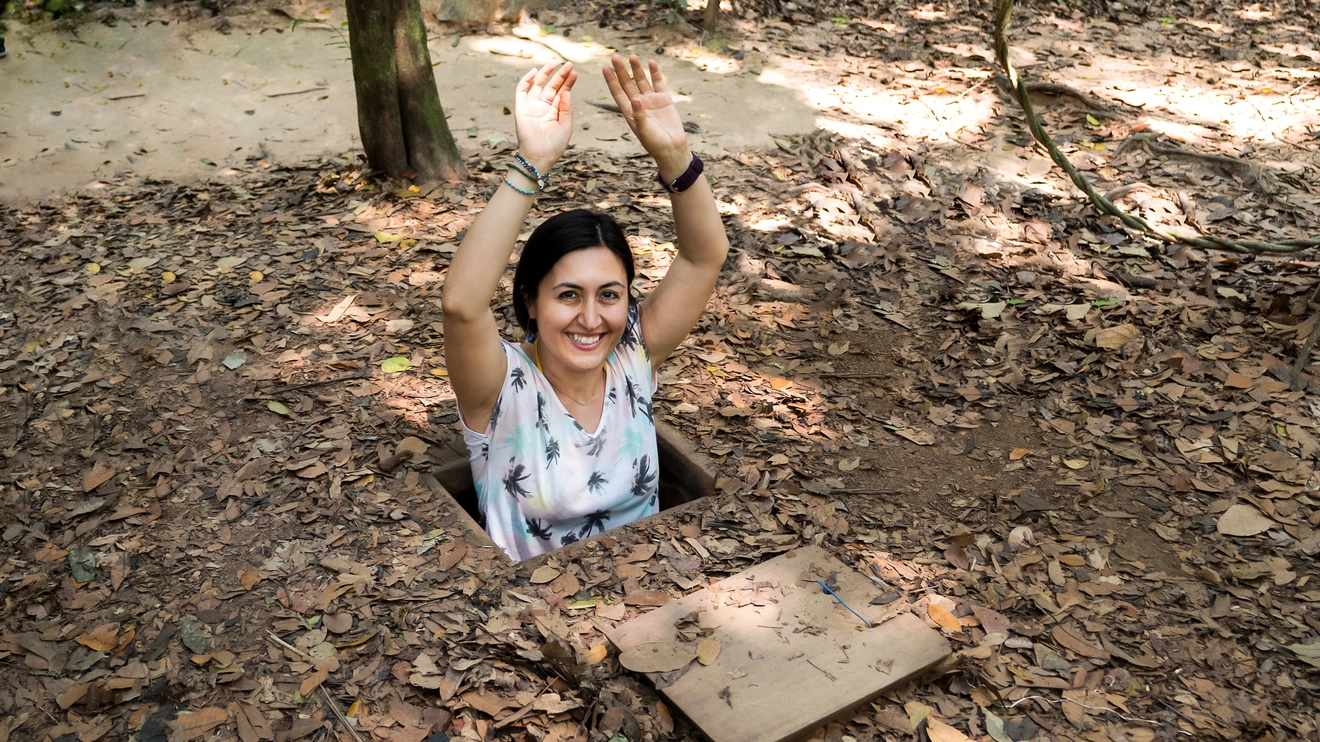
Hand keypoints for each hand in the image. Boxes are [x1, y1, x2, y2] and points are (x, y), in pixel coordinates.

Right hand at [514, 62, 577, 171]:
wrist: (539, 157)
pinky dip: (527, 80)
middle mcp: (543, 107)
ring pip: (538, 85)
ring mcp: (531, 106)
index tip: (575, 72)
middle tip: (569, 64)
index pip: (562, 92)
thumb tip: (566, 91)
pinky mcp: (520, 108)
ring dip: (546, 73)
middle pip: (552, 86)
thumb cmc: (554, 145)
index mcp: (555, 111)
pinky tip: (535, 72)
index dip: (568, 82)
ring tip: (555, 63)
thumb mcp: (566, 126)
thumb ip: (566, 108)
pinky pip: (521, 91)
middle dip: (560, 75)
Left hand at [603, 55, 691, 179]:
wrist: (672, 148)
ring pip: (642, 80)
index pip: (617, 93)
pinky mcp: (664, 99)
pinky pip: (658, 83)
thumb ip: (639, 115)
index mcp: (629, 111)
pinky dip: (655, 73)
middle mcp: (638, 103)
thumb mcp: (644, 131)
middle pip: (627, 83)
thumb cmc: (655, 143)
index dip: (611, 81)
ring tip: (632, 56)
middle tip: (615, 57)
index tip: (605, 68)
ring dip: (637, 69)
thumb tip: (635, 99)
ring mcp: (651, 100)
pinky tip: (651, 62)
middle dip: (621, 71)